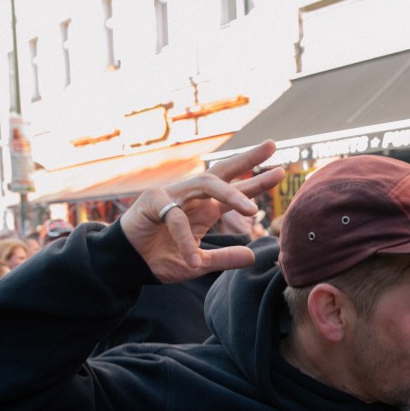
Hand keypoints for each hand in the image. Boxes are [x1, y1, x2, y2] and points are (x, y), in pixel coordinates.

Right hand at [120, 141, 284, 283]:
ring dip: (230, 195)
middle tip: (272, 146)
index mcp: (204, 207)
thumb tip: (252, 256)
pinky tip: (194, 258)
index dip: (257, 181)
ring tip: (252, 211)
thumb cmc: (161, 258)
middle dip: (248, 158)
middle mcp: (192, 196)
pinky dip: (185, 240)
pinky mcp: (153, 202)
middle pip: (223, 171)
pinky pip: (175, 219)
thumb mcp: (198, 263)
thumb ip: (223, 259)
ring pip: (206, 184)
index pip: (235, 189)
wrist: (128, 264)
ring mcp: (173, 196)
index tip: (281, 171)